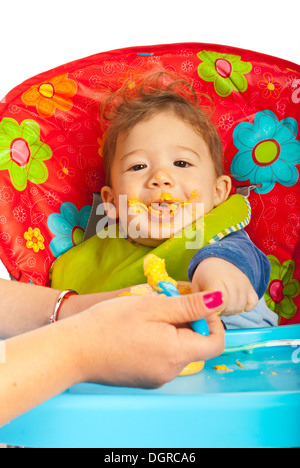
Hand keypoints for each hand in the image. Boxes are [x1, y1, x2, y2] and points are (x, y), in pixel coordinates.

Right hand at [75, 291, 224, 388]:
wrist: (73, 350)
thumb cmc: (110, 323)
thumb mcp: (154, 307)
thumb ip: (190, 306)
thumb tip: (220, 300)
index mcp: (177, 354)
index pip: (216, 343)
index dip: (212, 321)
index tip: (194, 305)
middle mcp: (170, 372)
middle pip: (196, 346)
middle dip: (187, 322)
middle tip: (163, 304)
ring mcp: (155, 378)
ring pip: (177, 350)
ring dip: (171, 330)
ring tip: (146, 316)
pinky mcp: (143, 378)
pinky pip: (162, 358)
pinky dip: (159, 342)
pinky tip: (137, 331)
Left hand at [192, 258, 258, 316]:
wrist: (218, 261)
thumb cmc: (204, 277)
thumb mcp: (195, 287)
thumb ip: (198, 303)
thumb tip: (202, 319)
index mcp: (215, 278)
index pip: (221, 301)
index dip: (215, 309)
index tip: (209, 307)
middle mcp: (231, 279)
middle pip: (231, 306)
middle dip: (222, 312)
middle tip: (215, 307)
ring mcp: (243, 282)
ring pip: (241, 307)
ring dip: (231, 311)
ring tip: (223, 305)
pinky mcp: (250, 286)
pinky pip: (253, 303)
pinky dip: (246, 307)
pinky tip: (236, 304)